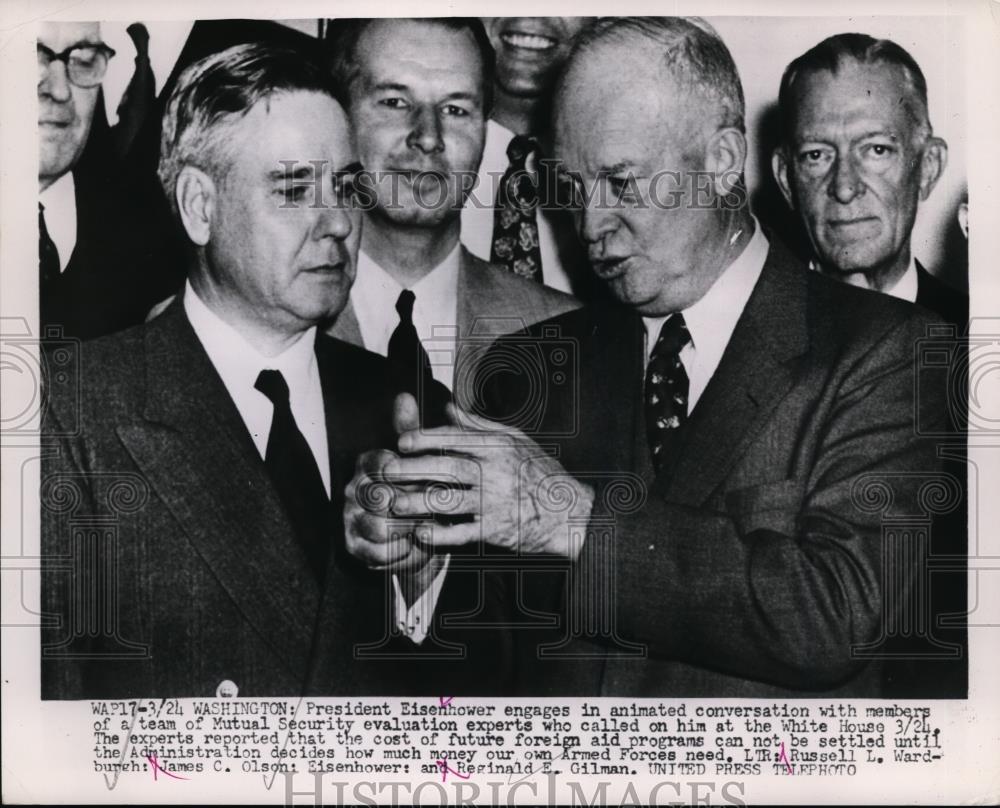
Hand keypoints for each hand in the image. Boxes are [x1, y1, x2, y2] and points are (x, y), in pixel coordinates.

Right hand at [344, 394, 435, 575]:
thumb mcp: (418, 459)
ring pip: (381, 526)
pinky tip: (413, 546)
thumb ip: (410, 430)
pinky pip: (378, 551)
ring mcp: (349, 517)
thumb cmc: (418, 489)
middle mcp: (352, 489)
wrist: (413, 533)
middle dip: (413, 506)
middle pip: (384, 497)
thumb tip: (404, 396)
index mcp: (367, 464)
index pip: (385, 465)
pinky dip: (400, 551)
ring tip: (424, 529)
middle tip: (434, 510)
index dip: (412, 476)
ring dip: (408, 530)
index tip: (431, 482)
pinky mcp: (353, 545)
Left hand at [385, 401, 594, 557]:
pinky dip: (441, 534)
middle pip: (447, 467)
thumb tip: (449, 408)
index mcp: (498, 447)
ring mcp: (495, 502)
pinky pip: (463, 533)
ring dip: (418, 502)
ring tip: (394, 504)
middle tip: (386, 471)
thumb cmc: (540, 472)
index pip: (456, 438)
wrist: (568, 512)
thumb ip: (479, 425)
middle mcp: (495, 473)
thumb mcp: (516, 439)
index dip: (427, 439)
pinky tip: (421, 533)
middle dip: (413, 468)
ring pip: (450, 501)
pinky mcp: (496, 529)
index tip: (402, 441)